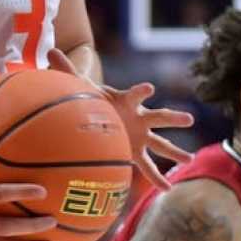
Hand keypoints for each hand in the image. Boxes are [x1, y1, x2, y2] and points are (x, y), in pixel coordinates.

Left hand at [49, 49, 193, 190]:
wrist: (98, 114)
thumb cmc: (93, 99)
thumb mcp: (81, 87)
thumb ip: (68, 71)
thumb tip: (51, 51)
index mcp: (126, 101)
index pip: (136, 93)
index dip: (142, 91)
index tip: (149, 89)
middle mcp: (138, 117)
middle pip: (159, 117)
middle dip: (173, 118)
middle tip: (189, 119)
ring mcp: (141, 136)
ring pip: (161, 143)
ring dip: (175, 150)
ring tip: (189, 159)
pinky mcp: (136, 151)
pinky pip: (148, 167)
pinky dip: (156, 178)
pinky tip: (167, 189)